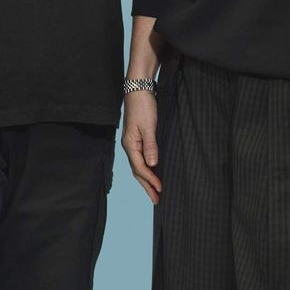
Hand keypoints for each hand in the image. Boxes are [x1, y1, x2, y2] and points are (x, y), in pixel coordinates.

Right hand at [121, 89, 161, 203]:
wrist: (138, 89)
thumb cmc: (143, 105)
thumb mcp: (149, 125)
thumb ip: (150, 146)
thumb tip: (152, 165)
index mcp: (130, 144)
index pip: (140, 168)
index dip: (151, 180)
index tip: (161, 190)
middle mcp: (129, 146)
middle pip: (137, 171)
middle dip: (147, 186)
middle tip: (157, 200)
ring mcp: (131, 142)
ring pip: (138, 166)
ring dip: (146, 179)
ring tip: (155, 191)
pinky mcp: (136, 138)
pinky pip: (140, 159)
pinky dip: (146, 169)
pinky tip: (152, 172)